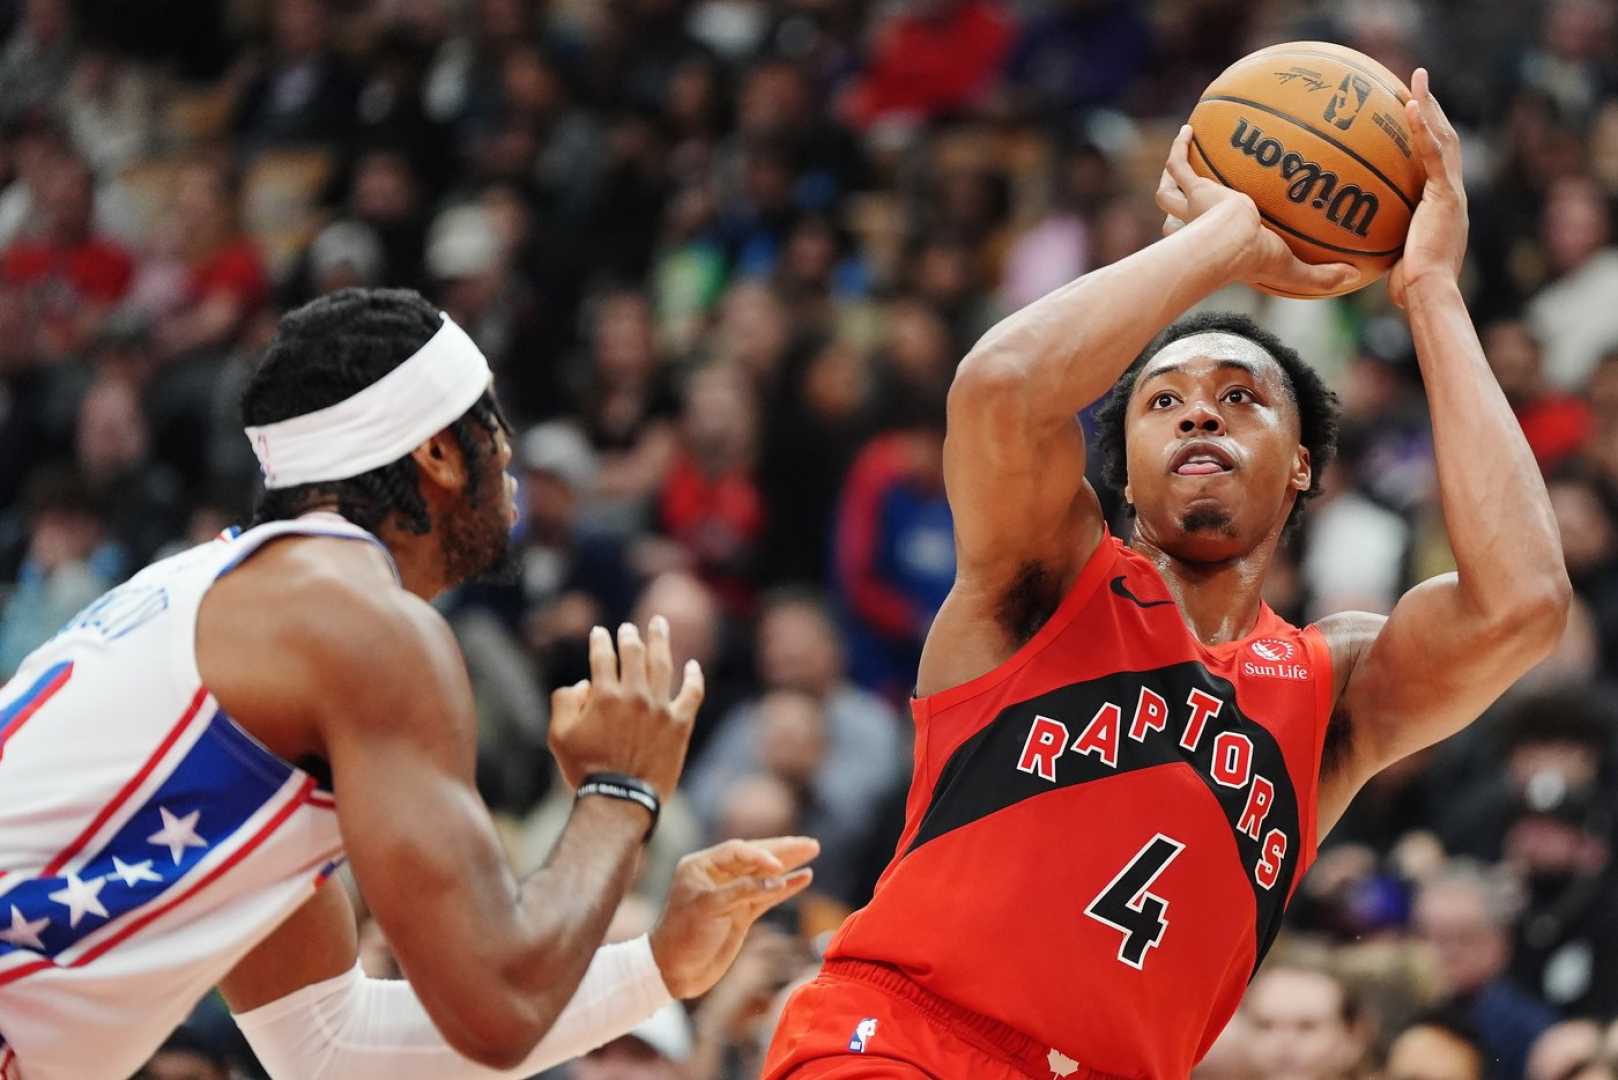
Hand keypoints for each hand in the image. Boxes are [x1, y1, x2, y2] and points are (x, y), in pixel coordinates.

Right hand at [547, 617, 703, 797]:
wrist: (620, 800)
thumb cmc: (586, 771)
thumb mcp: (558, 736)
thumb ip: (564, 702)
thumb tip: (582, 685)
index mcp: (605, 695)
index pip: (603, 656)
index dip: (600, 641)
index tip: (600, 633)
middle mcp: (634, 695)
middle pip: (634, 653)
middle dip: (630, 636)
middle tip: (629, 628)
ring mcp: (660, 708)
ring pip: (663, 664)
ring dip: (660, 641)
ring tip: (659, 624)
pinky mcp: (679, 724)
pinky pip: (692, 694)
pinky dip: (693, 677)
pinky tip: (692, 665)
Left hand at [649, 836, 818, 998]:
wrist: (674, 971)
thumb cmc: (682, 935)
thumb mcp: (708, 908)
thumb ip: (743, 891)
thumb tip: (778, 877)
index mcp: (701, 866)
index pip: (737, 851)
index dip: (760, 855)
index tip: (778, 866)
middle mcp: (717, 876)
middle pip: (756, 857)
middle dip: (783, 850)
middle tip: (810, 844)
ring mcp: (731, 895)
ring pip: (765, 875)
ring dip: (789, 864)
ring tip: (812, 850)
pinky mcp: (741, 913)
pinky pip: (768, 895)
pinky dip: (786, 887)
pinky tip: (804, 877)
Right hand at [1155, 124, 1358, 295]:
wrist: (1230, 242)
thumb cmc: (1255, 260)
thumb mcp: (1294, 271)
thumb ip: (1322, 275)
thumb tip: (1355, 277)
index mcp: (1215, 244)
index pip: (1202, 241)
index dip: (1200, 236)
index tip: (1212, 227)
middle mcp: (1196, 226)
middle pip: (1175, 217)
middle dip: (1177, 205)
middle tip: (1187, 190)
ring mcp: (1193, 206)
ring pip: (1168, 191)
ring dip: (1170, 173)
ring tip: (1184, 149)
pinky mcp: (1195, 188)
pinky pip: (1180, 166)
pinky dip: (1179, 149)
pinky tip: (1188, 130)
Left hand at [1387, 68, 1466, 308]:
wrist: (1428, 293)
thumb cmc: (1409, 288)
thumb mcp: (1392, 258)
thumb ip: (1380, 244)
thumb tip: (1351, 248)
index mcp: (1442, 204)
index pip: (1437, 159)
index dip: (1427, 134)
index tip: (1412, 112)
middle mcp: (1451, 193)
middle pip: (1444, 139)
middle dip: (1432, 109)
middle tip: (1416, 82)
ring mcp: (1451, 192)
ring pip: (1443, 138)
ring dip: (1430, 106)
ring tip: (1416, 80)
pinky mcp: (1447, 196)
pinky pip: (1434, 155)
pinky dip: (1423, 129)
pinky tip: (1411, 106)